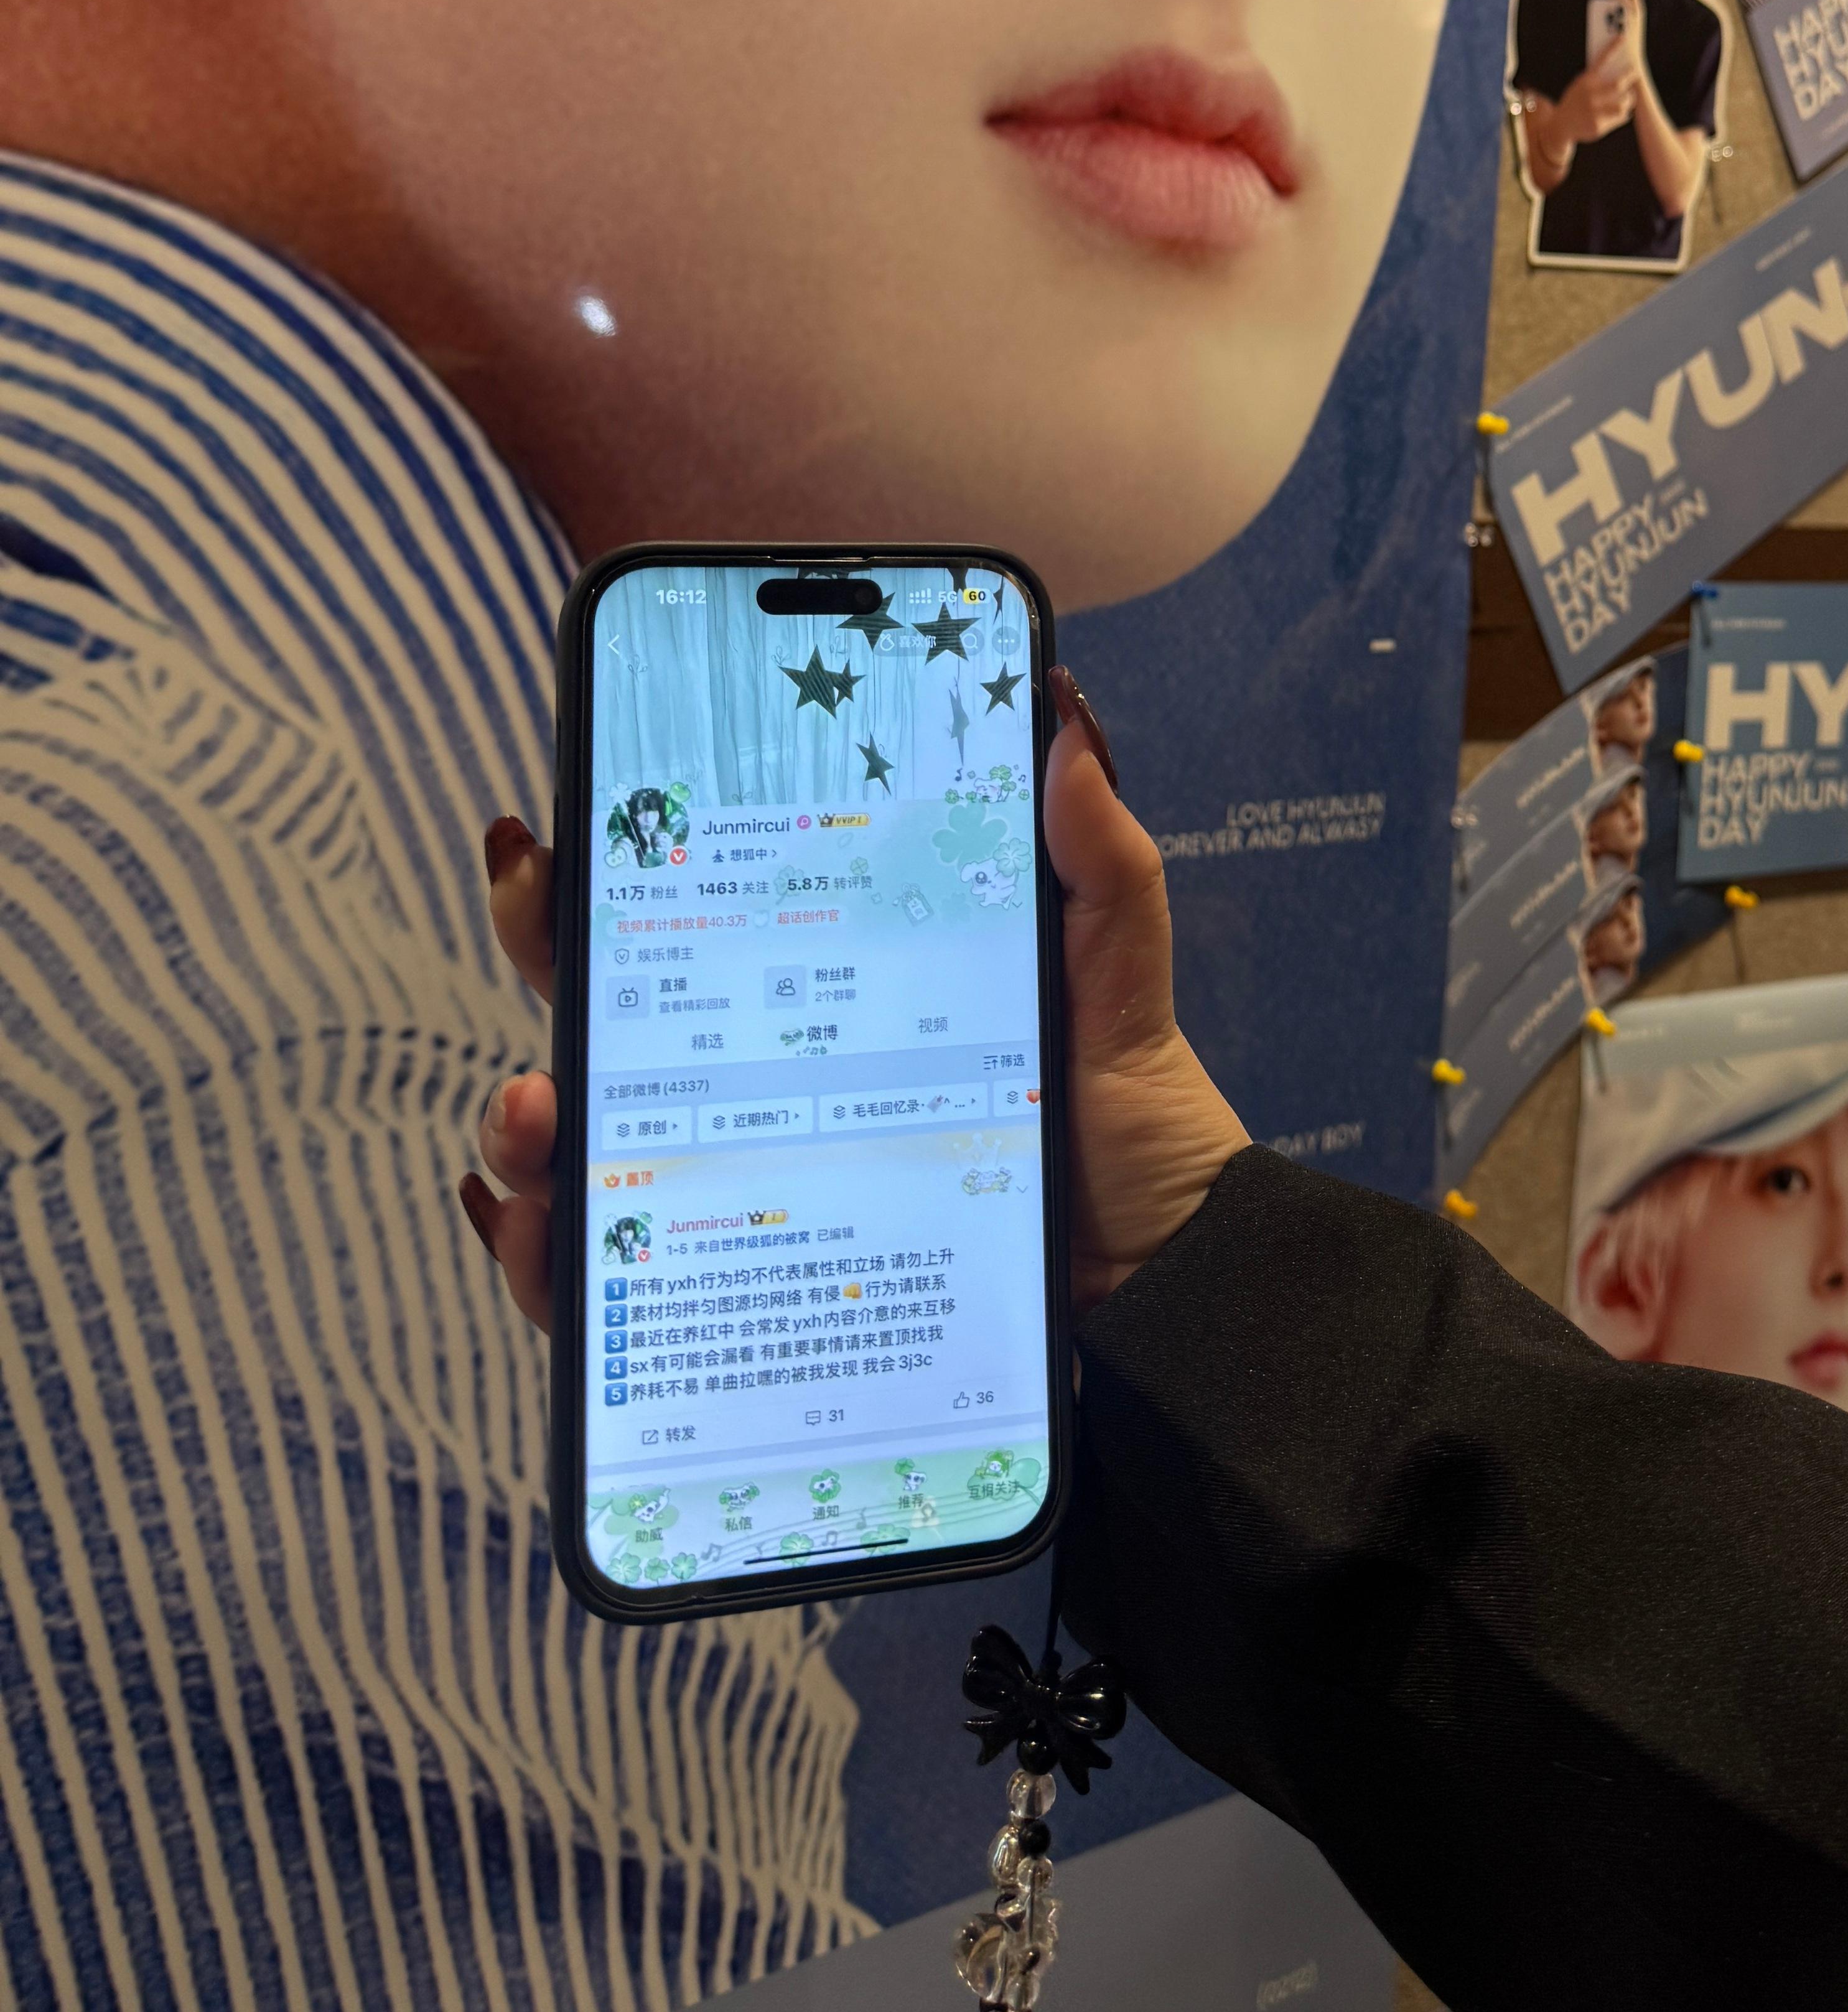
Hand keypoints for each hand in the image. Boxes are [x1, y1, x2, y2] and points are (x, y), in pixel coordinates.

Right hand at [460, 667, 1249, 1333]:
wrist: (1159, 1296)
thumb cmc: (1124, 1130)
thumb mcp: (1113, 986)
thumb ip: (1097, 863)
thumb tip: (1067, 715)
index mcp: (832, 986)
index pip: (699, 902)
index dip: (616, 851)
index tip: (570, 808)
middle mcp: (765, 1076)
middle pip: (610, 1000)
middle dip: (540, 944)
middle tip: (535, 907)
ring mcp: (743, 1183)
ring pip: (585, 1142)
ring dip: (523, 1117)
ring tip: (537, 1106)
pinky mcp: (749, 1288)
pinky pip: (619, 1286)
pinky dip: (547, 1260)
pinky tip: (538, 1228)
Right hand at [1551, 44, 1637, 145]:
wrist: (1560, 125)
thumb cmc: (1574, 102)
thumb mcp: (1580, 86)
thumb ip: (1595, 78)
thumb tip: (1616, 65)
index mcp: (1585, 82)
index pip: (1601, 60)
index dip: (1612, 48)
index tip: (1623, 37)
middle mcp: (1589, 95)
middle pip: (1619, 83)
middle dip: (1630, 77)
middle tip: (1636, 74)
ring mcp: (1594, 111)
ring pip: (1623, 103)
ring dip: (1629, 99)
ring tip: (1629, 97)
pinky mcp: (1598, 126)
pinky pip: (1621, 117)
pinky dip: (1623, 114)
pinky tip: (1621, 112)